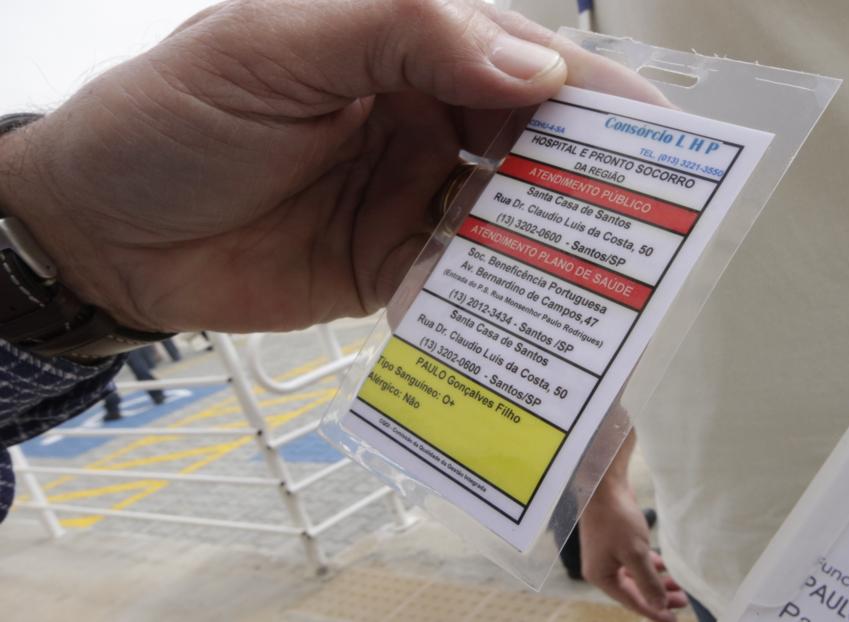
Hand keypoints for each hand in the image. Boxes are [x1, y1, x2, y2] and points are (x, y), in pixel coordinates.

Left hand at [0, 0, 660, 332]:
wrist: (100, 236)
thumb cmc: (168, 119)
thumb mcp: (273, 48)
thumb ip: (400, 33)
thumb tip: (527, 63)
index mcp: (403, 45)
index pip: (519, 58)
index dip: (592, 91)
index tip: (660, 134)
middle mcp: (422, 116)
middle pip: (532, 143)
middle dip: (594, 179)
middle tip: (653, 224)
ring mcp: (413, 195)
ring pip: (510, 216)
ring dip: (556, 245)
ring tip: (610, 282)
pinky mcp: (396, 265)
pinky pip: (466, 280)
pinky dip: (500, 298)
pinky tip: (531, 320)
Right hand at [580, 435, 687, 621]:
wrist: (604, 486)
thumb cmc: (616, 520)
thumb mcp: (635, 554)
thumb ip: (648, 582)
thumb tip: (659, 605)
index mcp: (601, 576)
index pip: (631, 601)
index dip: (653, 611)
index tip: (673, 619)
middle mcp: (602, 569)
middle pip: (634, 590)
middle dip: (658, 596)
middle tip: (682, 601)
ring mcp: (608, 555)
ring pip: (636, 575)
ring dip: (657, 581)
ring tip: (679, 586)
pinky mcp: (616, 542)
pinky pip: (635, 562)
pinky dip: (650, 566)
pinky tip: (665, 567)